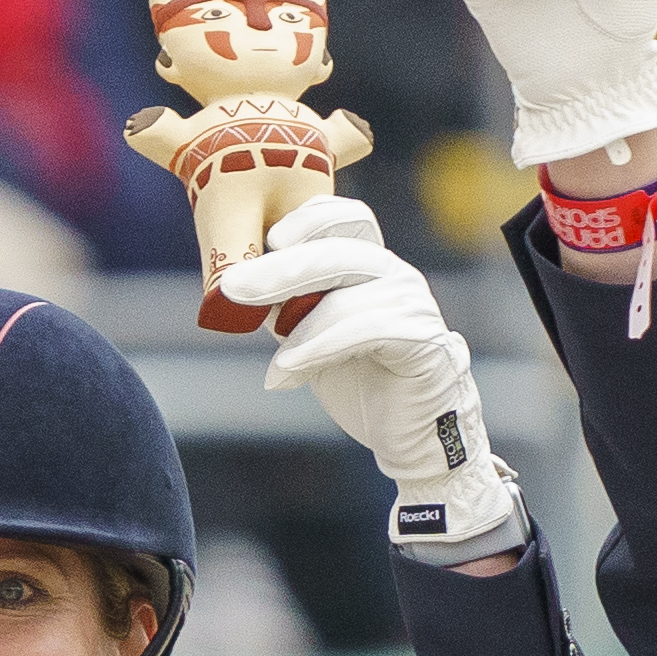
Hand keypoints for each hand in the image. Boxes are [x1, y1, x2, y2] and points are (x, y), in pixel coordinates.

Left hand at [226, 199, 521, 564]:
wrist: (411, 437)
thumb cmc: (364, 384)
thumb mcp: (312, 337)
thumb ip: (285, 308)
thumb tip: (234, 288)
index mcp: (372, 266)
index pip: (346, 218)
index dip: (308, 220)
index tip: (270, 240)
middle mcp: (395, 276)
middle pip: (336, 251)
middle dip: (281, 269)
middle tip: (235, 290)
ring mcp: (412, 304)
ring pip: (347, 295)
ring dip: (300, 330)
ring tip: (277, 368)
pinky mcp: (422, 339)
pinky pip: (365, 329)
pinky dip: (319, 348)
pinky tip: (288, 373)